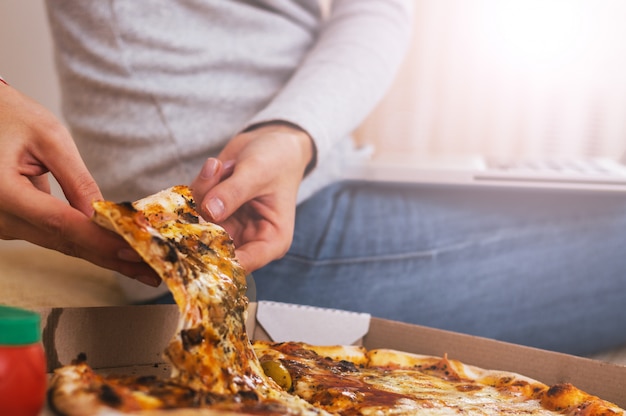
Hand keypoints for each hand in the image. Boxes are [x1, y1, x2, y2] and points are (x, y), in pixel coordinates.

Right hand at [0, 84, 159, 286]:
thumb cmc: (10, 117)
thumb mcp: (49, 138)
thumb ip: (77, 179)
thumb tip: (103, 216)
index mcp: (1, 191)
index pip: (61, 223)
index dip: (101, 241)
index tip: (134, 251)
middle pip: (63, 242)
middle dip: (111, 257)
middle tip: (151, 270)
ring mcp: (1, 224)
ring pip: (60, 243)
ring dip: (102, 255)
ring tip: (143, 267)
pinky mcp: (12, 224)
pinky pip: (52, 235)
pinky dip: (86, 242)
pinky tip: (117, 251)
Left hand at [191, 122, 313, 272]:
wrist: (272, 142)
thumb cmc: (278, 159)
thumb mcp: (259, 172)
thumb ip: (234, 192)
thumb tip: (209, 211)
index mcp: (271, 241)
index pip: (243, 264)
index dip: (217, 259)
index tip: (198, 239)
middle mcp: (247, 240)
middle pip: (213, 247)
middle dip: (202, 219)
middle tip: (208, 187)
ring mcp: (227, 227)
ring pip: (198, 223)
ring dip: (202, 192)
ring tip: (219, 167)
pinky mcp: (211, 213)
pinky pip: (192, 206)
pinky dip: (199, 185)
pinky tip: (216, 167)